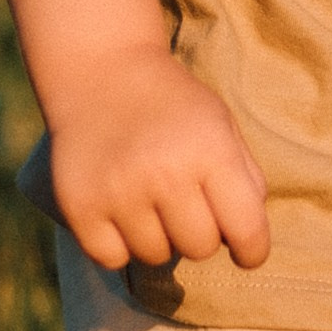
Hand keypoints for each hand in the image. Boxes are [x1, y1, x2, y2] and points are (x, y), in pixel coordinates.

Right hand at [45, 47, 271, 273]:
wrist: (102, 71)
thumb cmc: (173, 105)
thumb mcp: (221, 125)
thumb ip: (246, 179)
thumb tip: (249, 240)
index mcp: (211, 151)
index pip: (246, 231)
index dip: (252, 251)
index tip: (245, 252)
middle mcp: (165, 173)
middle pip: (200, 249)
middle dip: (199, 234)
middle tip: (185, 206)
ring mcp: (119, 191)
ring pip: (155, 256)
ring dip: (158, 238)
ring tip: (149, 201)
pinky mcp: (79, 205)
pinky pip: (111, 259)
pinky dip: (118, 246)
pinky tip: (119, 214)